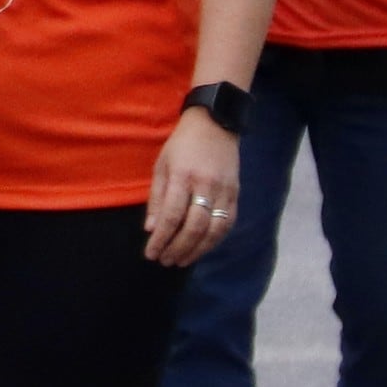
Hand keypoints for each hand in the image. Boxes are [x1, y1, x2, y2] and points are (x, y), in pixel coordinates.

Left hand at [145, 109, 243, 264]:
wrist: (215, 125)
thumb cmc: (182, 145)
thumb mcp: (162, 166)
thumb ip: (157, 198)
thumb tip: (152, 229)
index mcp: (183, 176)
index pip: (172, 216)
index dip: (161, 239)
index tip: (151, 253)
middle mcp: (206, 185)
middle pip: (194, 226)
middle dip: (178, 248)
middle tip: (165, 261)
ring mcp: (225, 191)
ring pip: (214, 229)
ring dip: (197, 250)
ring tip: (181, 261)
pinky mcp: (236, 194)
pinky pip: (227, 223)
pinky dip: (214, 240)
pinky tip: (201, 248)